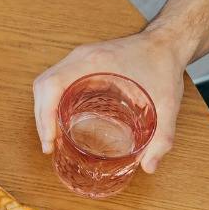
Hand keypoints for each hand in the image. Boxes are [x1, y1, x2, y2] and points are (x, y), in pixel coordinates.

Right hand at [32, 25, 193, 172]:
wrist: (167, 42)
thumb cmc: (164, 65)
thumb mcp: (167, 103)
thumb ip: (162, 136)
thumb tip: (149, 167)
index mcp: (95, 62)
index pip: (52, 84)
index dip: (44, 114)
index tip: (50, 139)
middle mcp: (81, 57)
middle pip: (43, 85)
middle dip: (41, 117)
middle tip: (49, 144)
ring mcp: (80, 58)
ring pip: (47, 82)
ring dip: (43, 109)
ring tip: (52, 136)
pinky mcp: (83, 62)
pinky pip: (57, 79)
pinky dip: (52, 101)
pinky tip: (62, 120)